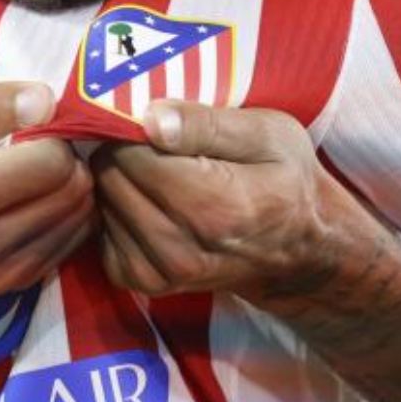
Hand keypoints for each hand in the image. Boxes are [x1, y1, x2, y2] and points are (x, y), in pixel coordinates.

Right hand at [0, 82, 95, 300]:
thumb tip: (46, 100)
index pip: (54, 162)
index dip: (50, 131)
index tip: (27, 121)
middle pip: (74, 193)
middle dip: (66, 157)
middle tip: (32, 141)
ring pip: (78, 220)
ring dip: (67, 187)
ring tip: (27, 167)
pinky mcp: (5, 288)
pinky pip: (66, 244)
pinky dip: (60, 215)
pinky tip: (27, 196)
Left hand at [92, 99, 386, 305]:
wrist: (299, 248)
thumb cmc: (285, 181)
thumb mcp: (268, 134)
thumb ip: (207, 124)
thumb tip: (149, 118)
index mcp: (213, 208)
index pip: (130, 152)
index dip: (138, 126)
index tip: (159, 121)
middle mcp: (180, 249)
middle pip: (110, 176)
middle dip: (125, 151)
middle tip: (160, 146)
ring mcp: (159, 272)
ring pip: (101, 201)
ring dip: (121, 181)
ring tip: (163, 174)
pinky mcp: (141, 283)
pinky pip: (102, 230)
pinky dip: (118, 211)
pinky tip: (153, 202)